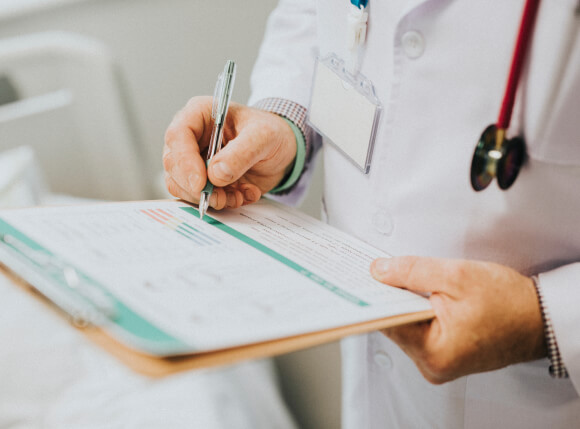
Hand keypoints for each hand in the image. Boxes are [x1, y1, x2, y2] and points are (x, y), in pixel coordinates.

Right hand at [163, 96, 296, 208]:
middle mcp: (191, 138)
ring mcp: (194, 161)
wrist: (282, 150)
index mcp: (200, 114)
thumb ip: (241, 153)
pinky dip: (222, 202)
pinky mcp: (204, 181)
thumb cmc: (271, 132)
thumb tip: (215, 174)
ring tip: (238, 195)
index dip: (184, 162)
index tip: (200, 183)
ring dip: (211, 198)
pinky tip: (242, 195)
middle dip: (196, 187)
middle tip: (220, 197)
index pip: (177, 136)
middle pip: (174, 165)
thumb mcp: (264, 136)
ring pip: (183, 186)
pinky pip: (200, 198)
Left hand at [370, 256, 546, 383]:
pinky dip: (415, 309)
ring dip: (403, 301)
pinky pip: (418, 328)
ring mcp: (437, 362)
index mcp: (433, 353)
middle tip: (379, 270)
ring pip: (405, 325)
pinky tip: (417, 293)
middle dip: (389, 296)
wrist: (540, 318)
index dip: (374, 296)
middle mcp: (432, 365)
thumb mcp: (457, 276)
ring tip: (400, 278)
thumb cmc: (510, 303)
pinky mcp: (443, 354)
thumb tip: (379, 270)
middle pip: (394, 324)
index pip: (386, 322)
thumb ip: (412, 272)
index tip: (362, 277)